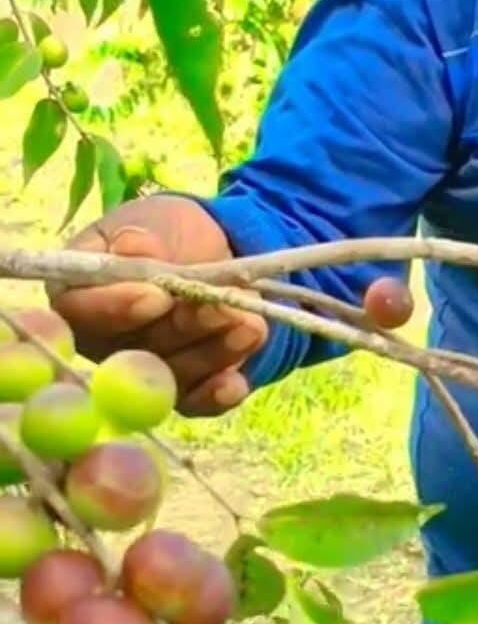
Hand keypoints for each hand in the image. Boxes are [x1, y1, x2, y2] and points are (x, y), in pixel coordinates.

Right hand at [48, 195, 267, 418]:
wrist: (213, 247)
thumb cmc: (167, 233)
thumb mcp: (150, 223)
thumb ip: (138, 239)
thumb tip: (131, 248)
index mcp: (81, 296)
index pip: (82, 313)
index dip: (118, 309)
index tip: (158, 296)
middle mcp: (105, 343)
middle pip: (133, 353)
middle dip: (183, 328)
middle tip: (221, 305)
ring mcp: (146, 370)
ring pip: (172, 376)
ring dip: (213, 351)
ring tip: (249, 322)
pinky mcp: (185, 385)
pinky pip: (196, 401)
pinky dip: (217, 393)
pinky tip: (235, 381)